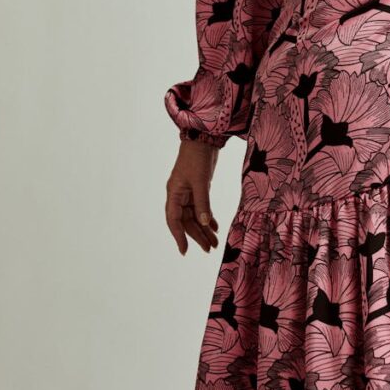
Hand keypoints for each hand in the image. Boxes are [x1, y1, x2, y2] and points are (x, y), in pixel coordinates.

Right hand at [165, 139, 219, 255]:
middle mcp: (179, 195)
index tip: (185, 251)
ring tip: (214, 243)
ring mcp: (189, 192)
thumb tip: (203, 223)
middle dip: (197, 235)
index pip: (174, 220)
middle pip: (187, 221)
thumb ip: (202, 203)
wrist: (204, 138)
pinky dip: (208, 217)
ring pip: (195, 216)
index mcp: (174, 193)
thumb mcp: (200, 181)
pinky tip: (215, 226)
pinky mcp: (199, 188)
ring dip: (204, 229)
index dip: (179, 236)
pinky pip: (201, 208)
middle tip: (209, 249)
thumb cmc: (197, 157)